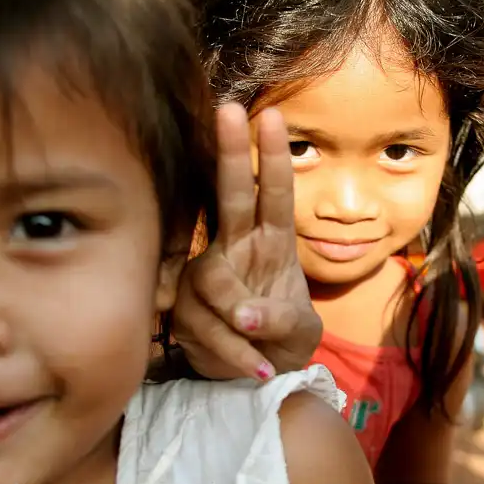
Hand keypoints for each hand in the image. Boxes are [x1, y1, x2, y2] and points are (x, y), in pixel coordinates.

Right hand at [171, 103, 321, 379]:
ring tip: (266, 356)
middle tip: (231, 110)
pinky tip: (256, 369)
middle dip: (231, 155)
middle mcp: (234, 248)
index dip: (272, 158)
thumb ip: (284, 320)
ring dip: (241, 321)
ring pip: (213, 282)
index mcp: (271, 242)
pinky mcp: (183, 309)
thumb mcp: (300, 332)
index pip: (273, 195)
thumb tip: (247, 316)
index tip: (271, 116)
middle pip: (230, 197)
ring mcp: (205, 276)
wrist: (257, 373)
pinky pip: (205, 326)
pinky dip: (233, 352)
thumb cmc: (282, 338)